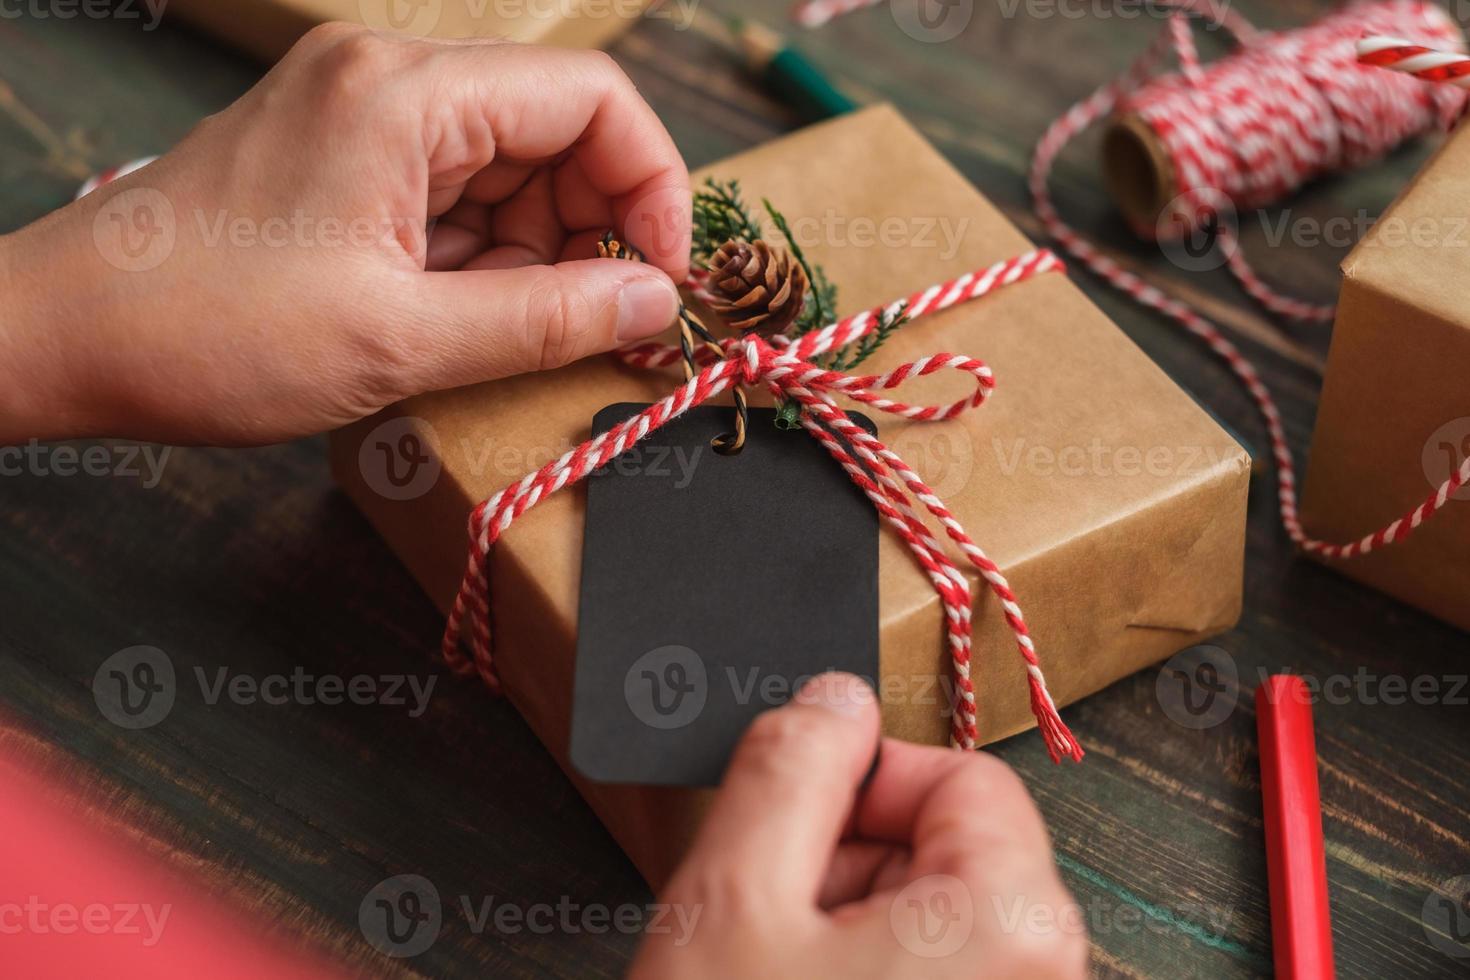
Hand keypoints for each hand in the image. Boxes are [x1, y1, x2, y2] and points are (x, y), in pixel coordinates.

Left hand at [0, 27, 688, 445]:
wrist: (64, 337)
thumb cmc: (207, 330)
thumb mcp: (403, 340)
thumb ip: (548, 318)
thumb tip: (655, 302)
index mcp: (407, 92)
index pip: (593, 102)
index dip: (653, 189)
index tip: (663, 280)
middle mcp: (389, 80)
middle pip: (557, 134)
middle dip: (592, 232)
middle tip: (596, 324)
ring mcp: (363, 117)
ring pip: (511, 173)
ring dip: (533, 257)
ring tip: (498, 334)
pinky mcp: (345, 161)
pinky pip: (455, 199)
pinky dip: (479, 261)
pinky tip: (450, 319)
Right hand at [633, 673, 1087, 978]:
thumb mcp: (735, 897)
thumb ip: (791, 767)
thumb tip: (834, 699)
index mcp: (1014, 924)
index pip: (964, 775)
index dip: (864, 779)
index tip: (798, 818)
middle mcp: (1045, 974)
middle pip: (949, 847)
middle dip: (848, 861)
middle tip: (771, 918)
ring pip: (931, 917)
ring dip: (845, 923)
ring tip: (776, 972)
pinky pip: (932, 974)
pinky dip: (860, 971)